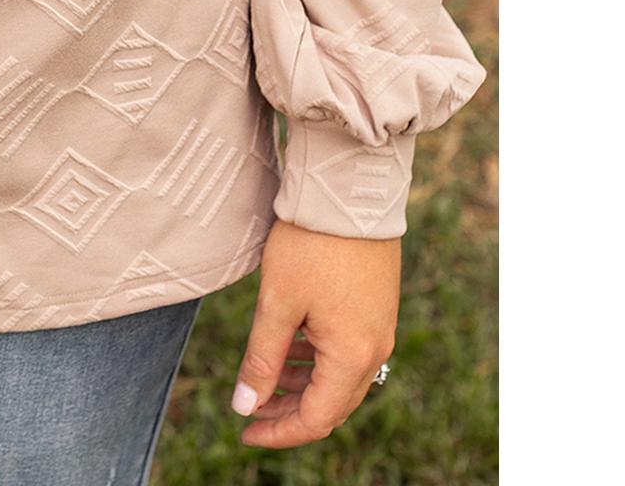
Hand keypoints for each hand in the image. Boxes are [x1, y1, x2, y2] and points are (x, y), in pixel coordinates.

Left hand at [229, 218, 399, 448]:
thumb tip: (245, 406)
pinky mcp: (376, 308)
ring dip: (303, 387)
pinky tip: (290, 348)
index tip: (245, 432)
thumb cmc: (309, 245)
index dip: (279, 431)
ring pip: (340, 379)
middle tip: (251, 410)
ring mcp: (379, 328)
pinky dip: (318, 361)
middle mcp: (375, 349)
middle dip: (290, 413)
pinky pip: (348, 353)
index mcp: (352, 356)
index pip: (316, 418)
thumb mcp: (277, 303)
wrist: (348, 192)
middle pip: (332, 404)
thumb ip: (262, 358)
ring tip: (265, 381)